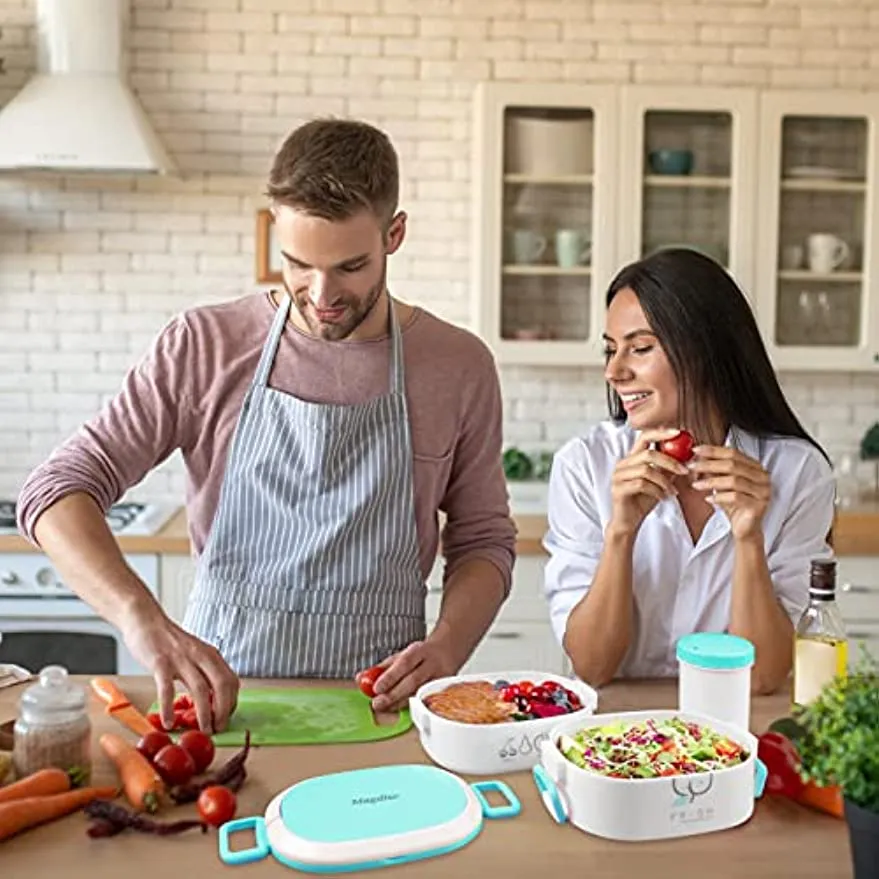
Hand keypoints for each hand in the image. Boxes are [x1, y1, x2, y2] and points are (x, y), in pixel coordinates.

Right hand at [121, 607, 238, 733]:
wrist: (145, 620)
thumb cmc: (169, 641)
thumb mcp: (194, 653)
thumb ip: (204, 671)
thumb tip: (212, 697)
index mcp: (211, 655)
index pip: (231, 681)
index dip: (232, 702)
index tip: (225, 718)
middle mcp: (201, 655)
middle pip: (222, 685)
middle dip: (224, 710)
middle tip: (219, 729)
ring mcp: (181, 659)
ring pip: (200, 689)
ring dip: (204, 714)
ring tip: (203, 730)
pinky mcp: (160, 662)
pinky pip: (167, 689)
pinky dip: (169, 708)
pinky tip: (169, 722)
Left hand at [362, 636, 456, 712]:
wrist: (448, 650)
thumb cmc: (421, 655)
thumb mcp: (402, 655)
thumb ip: (382, 667)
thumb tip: (361, 678)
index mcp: (419, 651)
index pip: (404, 663)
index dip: (390, 676)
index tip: (376, 687)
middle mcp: (431, 664)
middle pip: (413, 681)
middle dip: (393, 694)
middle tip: (377, 703)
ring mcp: (440, 678)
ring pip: (420, 693)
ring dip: (400, 702)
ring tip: (385, 707)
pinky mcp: (444, 690)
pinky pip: (427, 700)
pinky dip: (413, 706)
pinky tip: (401, 708)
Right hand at [608, 428, 689, 535]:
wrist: (628, 522)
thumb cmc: (642, 501)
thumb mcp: (660, 482)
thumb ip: (668, 469)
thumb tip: (687, 457)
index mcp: (632, 459)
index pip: (644, 437)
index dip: (661, 433)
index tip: (678, 432)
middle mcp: (623, 464)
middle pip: (648, 454)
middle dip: (670, 461)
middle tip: (684, 471)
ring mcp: (618, 476)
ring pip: (646, 470)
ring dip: (664, 481)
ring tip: (673, 492)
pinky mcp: (618, 489)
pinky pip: (641, 484)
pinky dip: (657, 491)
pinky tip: (663, 497)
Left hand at [688, 445, 770, 538]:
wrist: (745, 528)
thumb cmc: (735, 505)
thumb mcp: (722, 484)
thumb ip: (714, 471)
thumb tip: (698, 458)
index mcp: (755, 467)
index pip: (733, 453)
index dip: (713, 450)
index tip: (696, 450)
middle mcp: (762, 477)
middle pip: (732, 465)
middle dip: (709, 464)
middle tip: (692, 466)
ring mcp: (763, 491)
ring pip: (734, 481)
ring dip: (711, 482)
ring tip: (696, 485)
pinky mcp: (759, 505)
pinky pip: (736, 497)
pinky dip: (719, 497)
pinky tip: (709, 498)